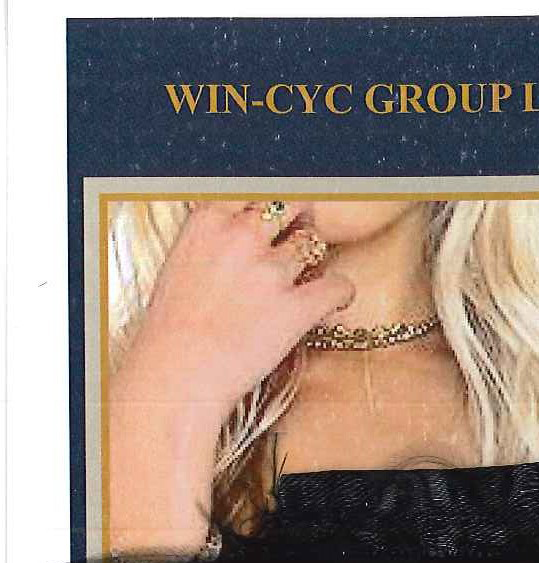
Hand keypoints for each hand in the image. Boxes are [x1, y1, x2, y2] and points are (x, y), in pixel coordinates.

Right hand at [112, 201, 355, 422]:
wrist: (176, 374)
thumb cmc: (174, 328)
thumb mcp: (182, 260)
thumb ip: (214, 235)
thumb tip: (242, 229)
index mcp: (210, 218)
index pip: (257, 188)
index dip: (272, 204)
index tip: (277, 216)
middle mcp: (242, 236)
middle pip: (292, 205)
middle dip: (300, 218)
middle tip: (300, 239)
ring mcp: (271, 272)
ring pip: (313, 245)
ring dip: (313, 261)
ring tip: (302, 282)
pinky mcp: (296, 309)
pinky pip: (339, 286)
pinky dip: (341, 292)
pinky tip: (332, 301)